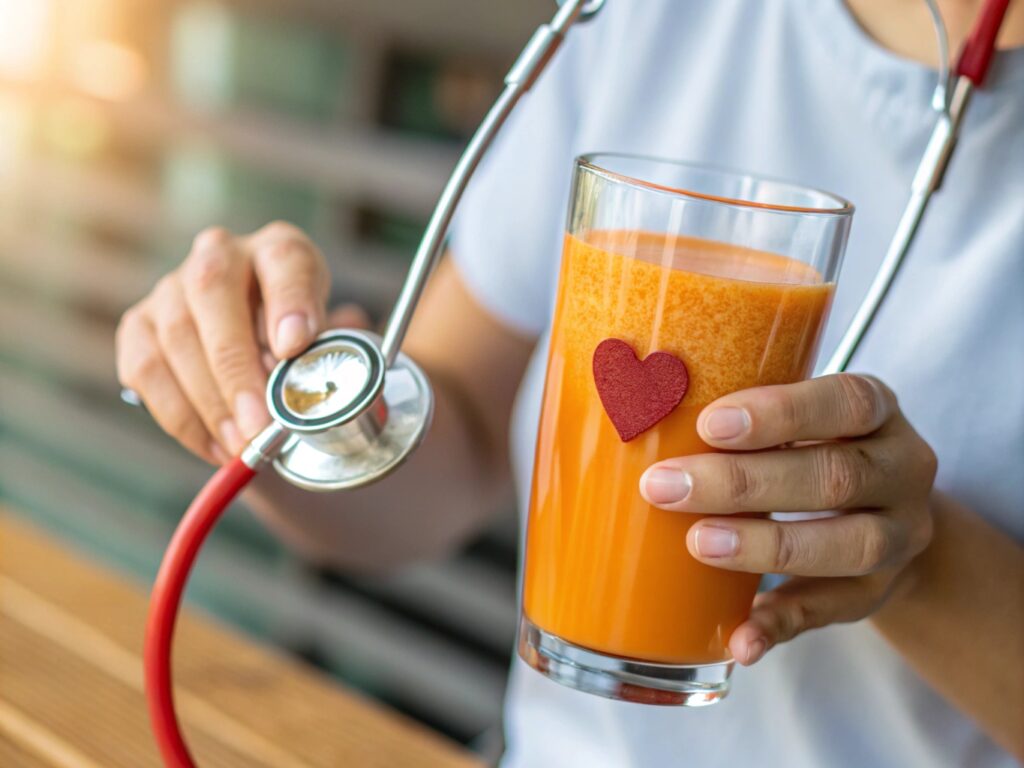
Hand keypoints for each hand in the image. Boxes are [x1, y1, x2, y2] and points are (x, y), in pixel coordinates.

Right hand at [116, 222, 367, 463]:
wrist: (256, 348)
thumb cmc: (297, 345)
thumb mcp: (325, 342)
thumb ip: (323, 354)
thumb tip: (319, 382)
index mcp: (278, 250)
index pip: (285, 259)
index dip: (289, 301)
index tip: (294, 346)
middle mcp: (220, 255)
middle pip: (213, 291)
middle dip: (236, 367)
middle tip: (259, 423)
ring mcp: (171, 287)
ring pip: (176, 336)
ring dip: (209, 402)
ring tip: (240, 445)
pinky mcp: (138, 325)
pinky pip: (146, 371)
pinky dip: (180, 417)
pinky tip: (214, 446)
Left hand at [639, 374, 937, 665]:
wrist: (880, 509)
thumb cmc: (808, 445)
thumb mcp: (794, 417)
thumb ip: (739, 417)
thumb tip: (636, 410)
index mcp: (875, 410)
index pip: (844, 402)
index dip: (779, 414)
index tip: (708, 425)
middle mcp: (903, 469)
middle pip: (836, 476)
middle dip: (745, 484)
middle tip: (668, 487)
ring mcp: (901, 535)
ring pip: (851, 545)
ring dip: (766, 547)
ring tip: (699, 544)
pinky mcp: (878, 592)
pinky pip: (834, 612)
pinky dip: (782, 625)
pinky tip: (738, 638)